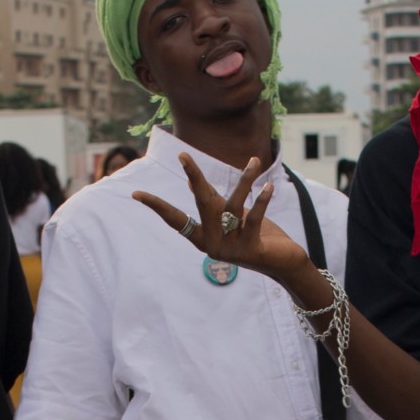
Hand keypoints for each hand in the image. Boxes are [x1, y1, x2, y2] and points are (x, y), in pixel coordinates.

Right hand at [131, 155, 307, 284]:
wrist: (284, 263)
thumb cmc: (257, 237)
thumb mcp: (232, 219)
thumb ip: (214, 205)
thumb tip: (192, 184)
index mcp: (203, 239)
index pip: (174, 220)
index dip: (156, 206)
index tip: (136, 194)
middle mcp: (212, 245)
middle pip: (202, 205)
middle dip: (194, 178)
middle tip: (183, 156)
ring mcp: (230, 249)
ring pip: (233, 207)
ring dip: (245, 182)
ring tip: (254, 162)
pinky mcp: (250, 250)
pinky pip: (253, 218)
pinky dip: (261, 201)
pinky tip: (268, 187)